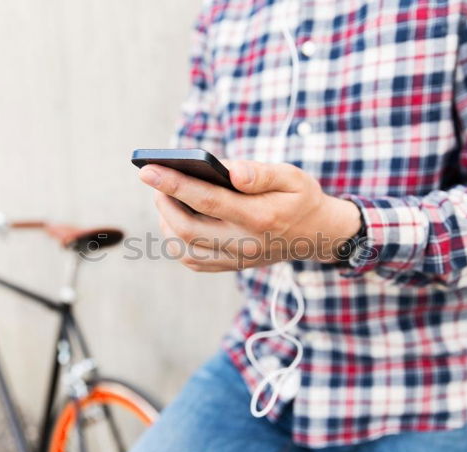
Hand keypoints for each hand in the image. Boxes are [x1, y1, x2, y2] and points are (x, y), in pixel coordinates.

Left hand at [139, 159, 361, 271]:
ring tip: (165, 198)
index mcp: (260, 217)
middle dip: (164, 202)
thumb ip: (261, 173)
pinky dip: (177, 241)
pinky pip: (194, 260)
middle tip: (154, 179)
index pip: (208, 200)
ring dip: (167, 223)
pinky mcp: (232, 266)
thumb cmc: (301, 198)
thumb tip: (230, 171)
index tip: (147, 169)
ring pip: (186, 249)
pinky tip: (177, 219)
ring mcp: (237, 259)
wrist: (318, 234)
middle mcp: (245, 244)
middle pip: (189, 229)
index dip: (174, 184)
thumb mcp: (292, 177)